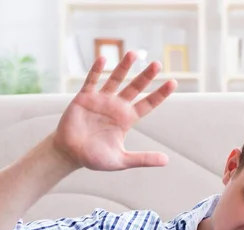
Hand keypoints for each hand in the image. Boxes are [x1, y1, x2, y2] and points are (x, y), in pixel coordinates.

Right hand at [52, 51, 176, 171]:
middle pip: (135, 87)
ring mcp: (101, 100)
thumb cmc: (95, 159)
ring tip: (133, 54)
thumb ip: (143, 159)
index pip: (147, 104)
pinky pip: (92, 81)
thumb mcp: (121, 160)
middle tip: (157, 64)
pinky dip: (97, 70)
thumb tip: (166, 161)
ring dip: (124, 66)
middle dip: (146, 76)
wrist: (70, 155)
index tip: (173, 82)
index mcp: (127, 120)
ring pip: (115, 79)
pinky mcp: (84, 98)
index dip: (160, 94)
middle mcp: (116, 107)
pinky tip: (103, 59)